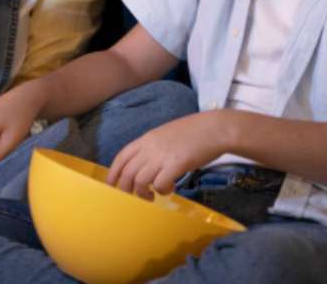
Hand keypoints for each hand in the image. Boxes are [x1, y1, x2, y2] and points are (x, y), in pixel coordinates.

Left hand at [107, 113, 223, 199]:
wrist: (215, 128)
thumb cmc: (194, 132)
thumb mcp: (166, 135)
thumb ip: (154, 147)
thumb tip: (147, 164)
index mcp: (146, 138)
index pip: (121, 157)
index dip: (113, 173)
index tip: (111, 186)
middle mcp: (150, 147)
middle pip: (127, 173)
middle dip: (126, 190)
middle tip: (134, 197)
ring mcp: (162, 156)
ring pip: (139, 181)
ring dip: (143, 193)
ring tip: (153, 196)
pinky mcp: (175, 165)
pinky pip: (159, 184)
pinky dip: (162, 191)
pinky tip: (171, 189)